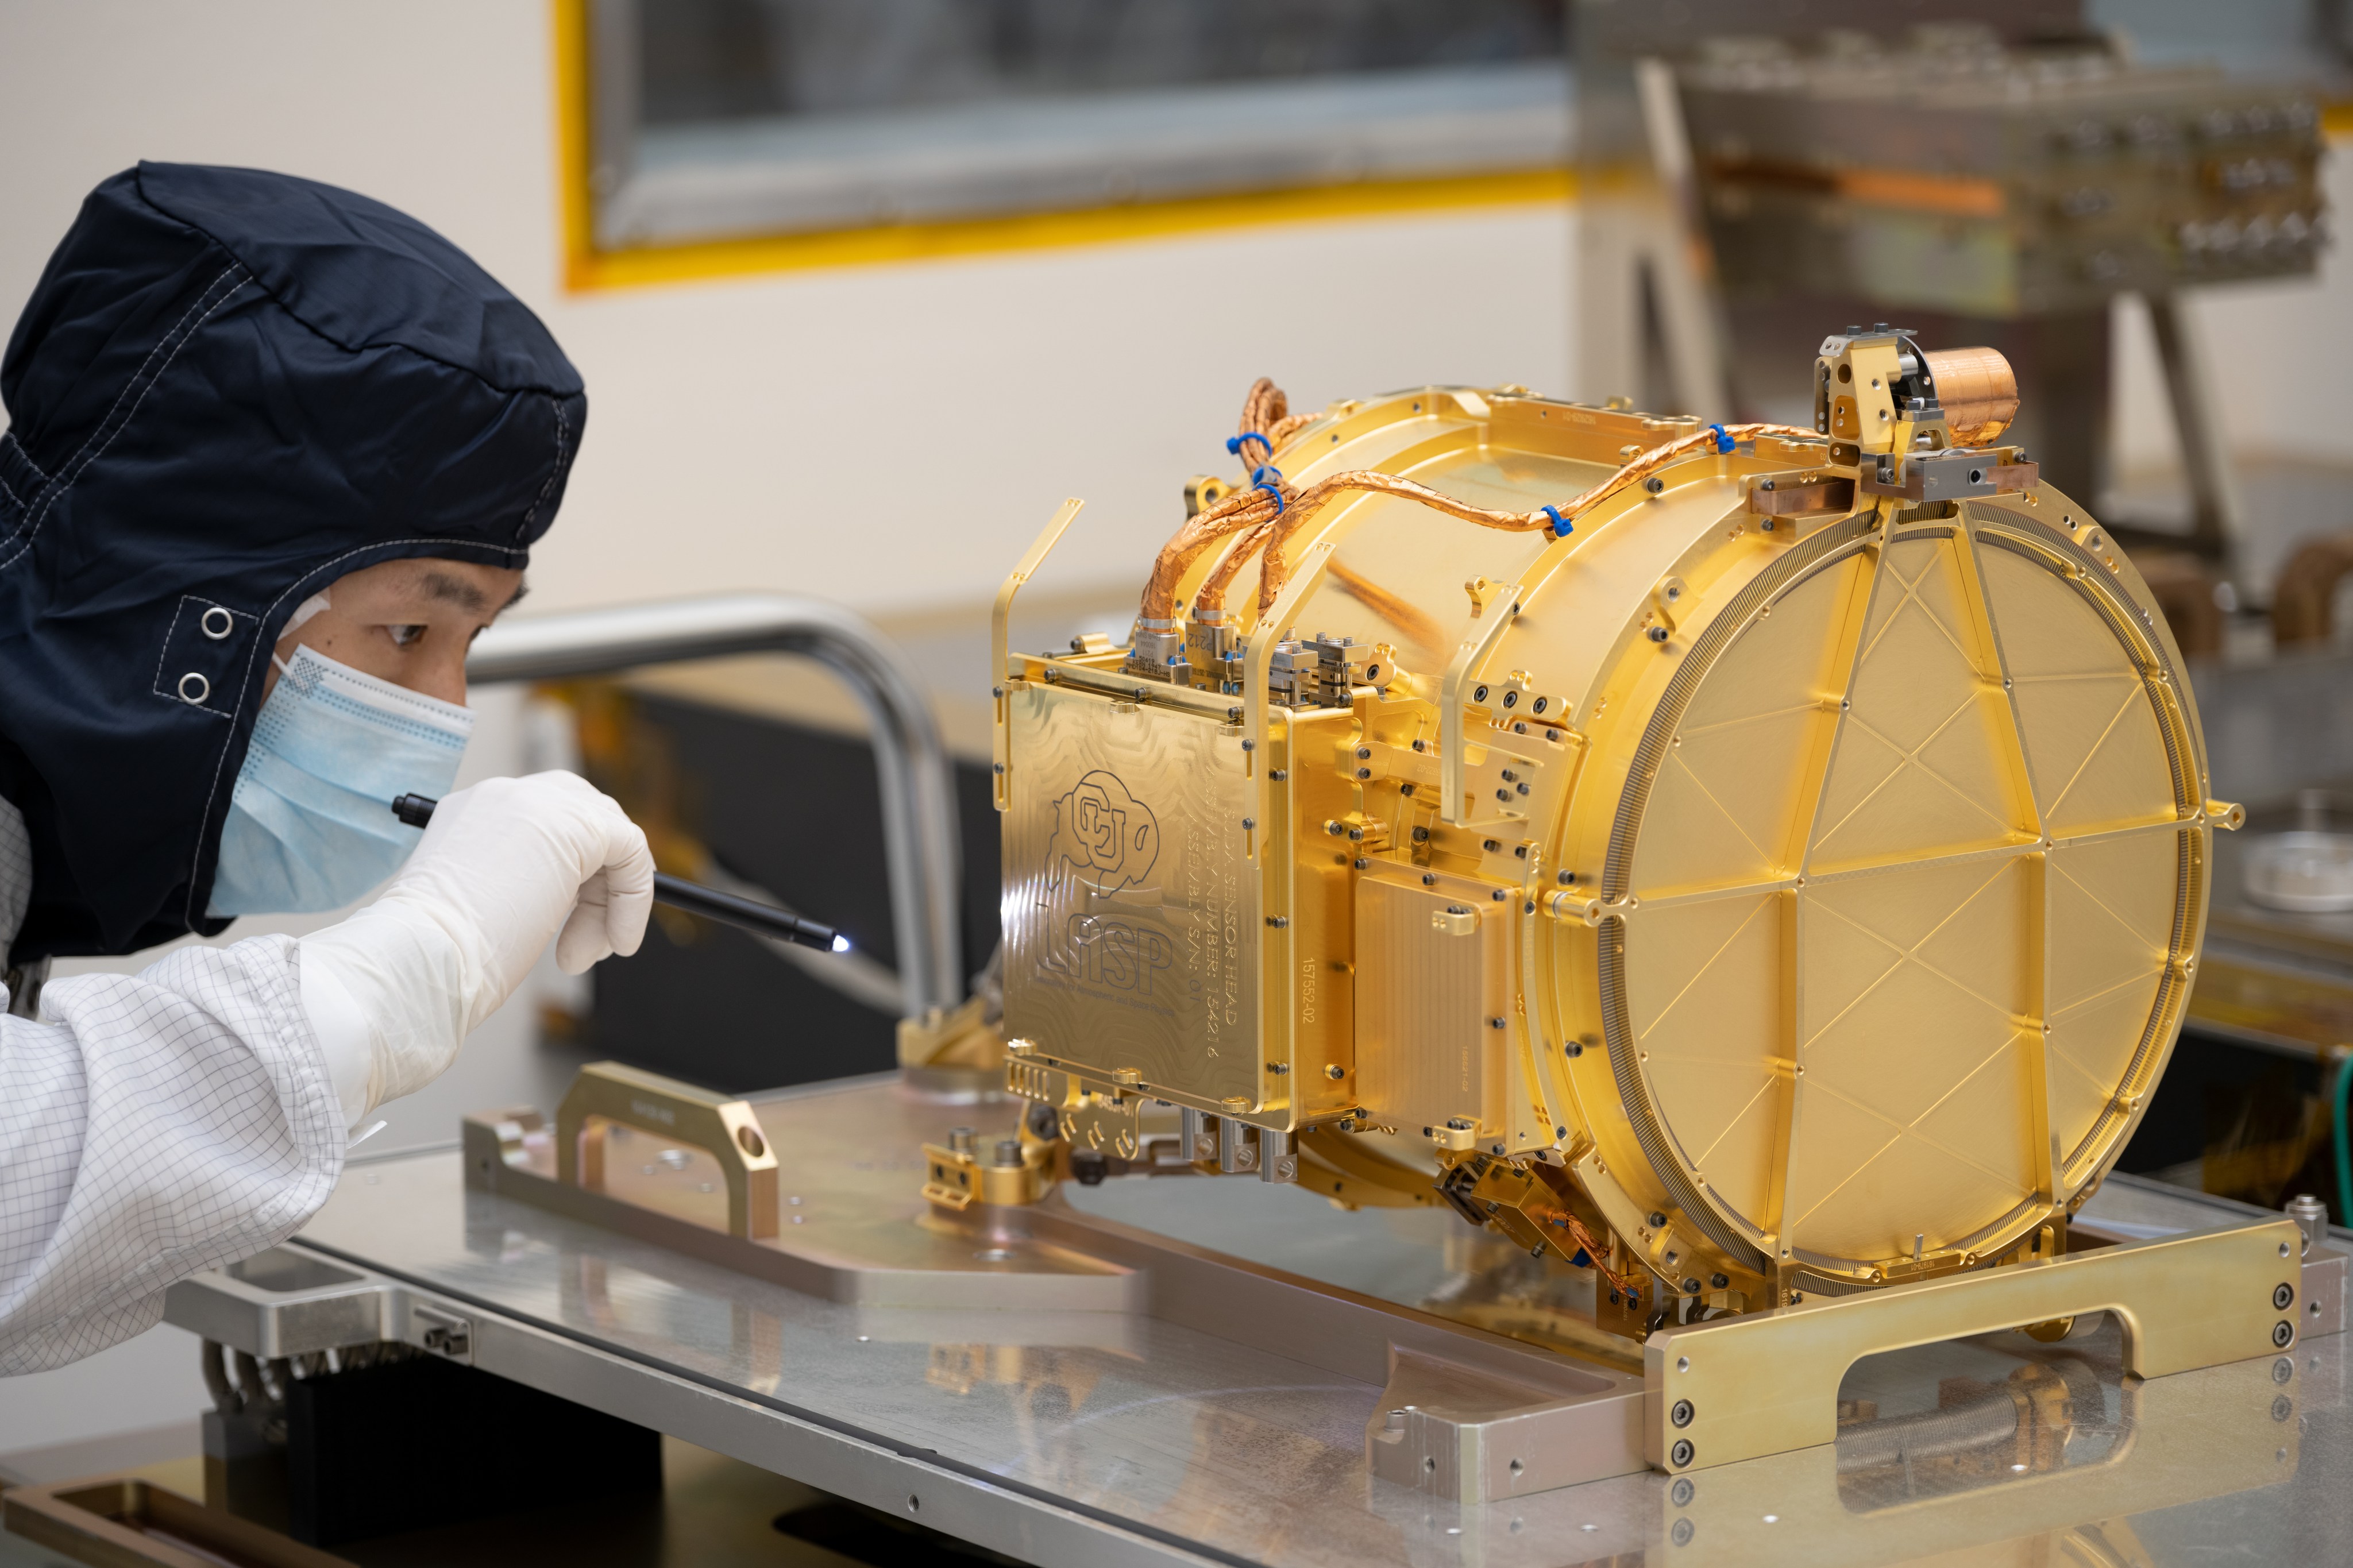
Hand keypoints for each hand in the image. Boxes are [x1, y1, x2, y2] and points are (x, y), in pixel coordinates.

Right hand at [299, 772, 652, 1118]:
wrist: (417, 962)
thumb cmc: (438, 958)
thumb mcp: (480, 907)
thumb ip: (520, 884)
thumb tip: (567, 895)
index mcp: (470, 814)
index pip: (543, 824)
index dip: (570, 880)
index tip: (567, 932)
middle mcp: (503, 796)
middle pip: (582, 821)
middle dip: (595, 885)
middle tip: (589, 944)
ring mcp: (537, 803)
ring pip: (608, 838)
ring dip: (611, 902)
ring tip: (588, 956)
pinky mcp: (576, 825)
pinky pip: (630, 849)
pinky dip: (634, 898)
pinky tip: (618, 941)